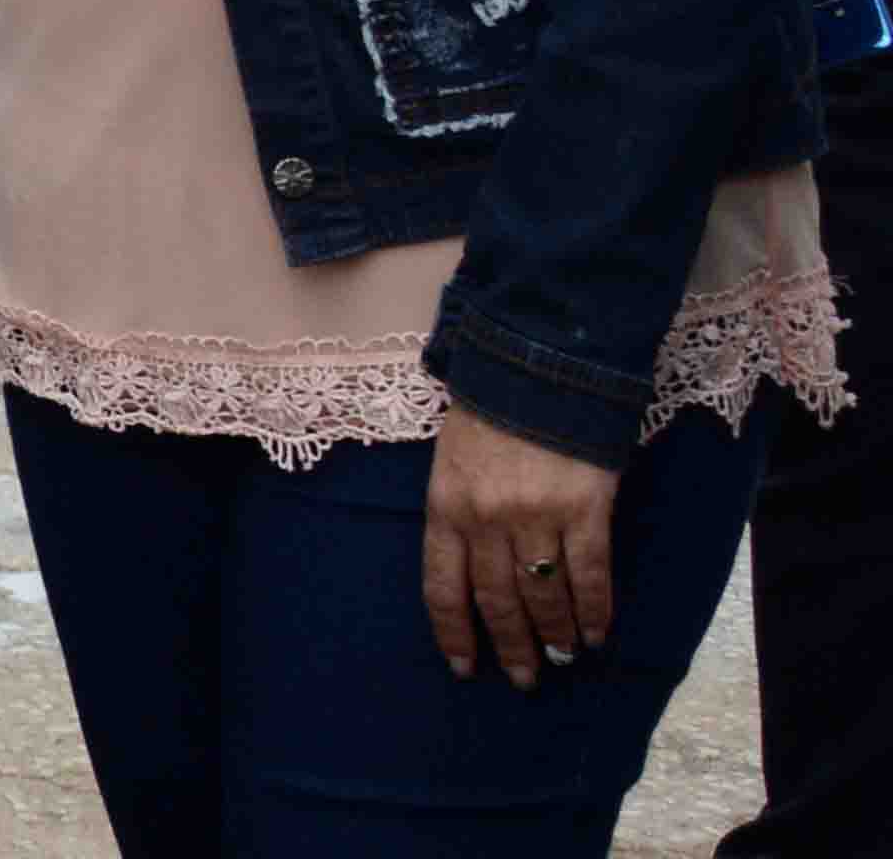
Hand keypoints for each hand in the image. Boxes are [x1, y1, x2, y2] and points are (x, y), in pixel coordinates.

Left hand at [423, 404, 620, 687]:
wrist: (537, 366)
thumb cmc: (489, 413)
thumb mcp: (451, 461)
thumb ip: (458, 513)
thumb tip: (472, 568)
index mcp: (445, 507)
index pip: (442, 586)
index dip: (454, 632)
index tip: (466, 667)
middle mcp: (485, 520)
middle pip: (496, 600)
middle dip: (512, 646)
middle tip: (527, 677)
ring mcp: (535, 516)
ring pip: (544, 595)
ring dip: (557, 635)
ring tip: (565, 657)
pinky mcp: (584, 509)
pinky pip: (590, 573)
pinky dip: (596, 609)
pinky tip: (600, 633)